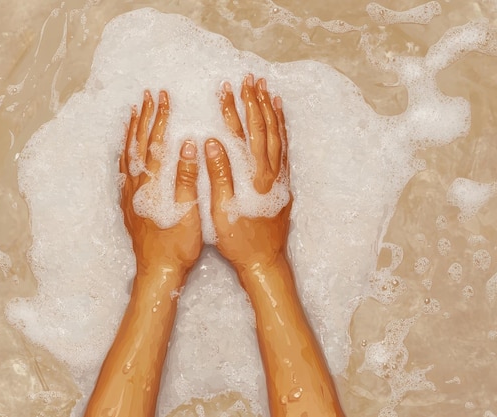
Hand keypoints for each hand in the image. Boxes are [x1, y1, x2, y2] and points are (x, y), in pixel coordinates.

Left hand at [119, 90, 201, 280]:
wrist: (157, 270)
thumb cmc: (177, 245)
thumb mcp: (187, 211)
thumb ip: (185, 178)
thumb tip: (185, 145)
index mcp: (154, 183)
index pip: (156, 142)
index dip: (160, 118)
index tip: (164, 98)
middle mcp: (137, 184)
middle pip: (138, 143)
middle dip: (145, 117)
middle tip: (149, 96)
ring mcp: (130, 194)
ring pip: (127, 154)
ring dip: (132, 131)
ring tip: (134, 112)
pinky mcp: (128, 204)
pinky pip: (123, 170)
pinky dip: (125, 152)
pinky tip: (126, 148)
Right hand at [205, 74, 291, 276]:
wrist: (264, 261)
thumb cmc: (239, 240)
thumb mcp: (222, 209)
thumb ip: (219, 174)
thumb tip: (212, 142)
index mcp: (254, 176)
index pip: (244, 133)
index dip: (234, 109)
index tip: (226, 89)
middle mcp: (271, 172)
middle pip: (264, 128)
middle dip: (255, 102)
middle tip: (248, 80)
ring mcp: (280, 177)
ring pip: (278, 135)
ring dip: (271, 110)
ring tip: (266, 90)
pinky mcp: (283, 184)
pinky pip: (285, 149)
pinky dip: (282, 130)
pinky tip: (278, 120)